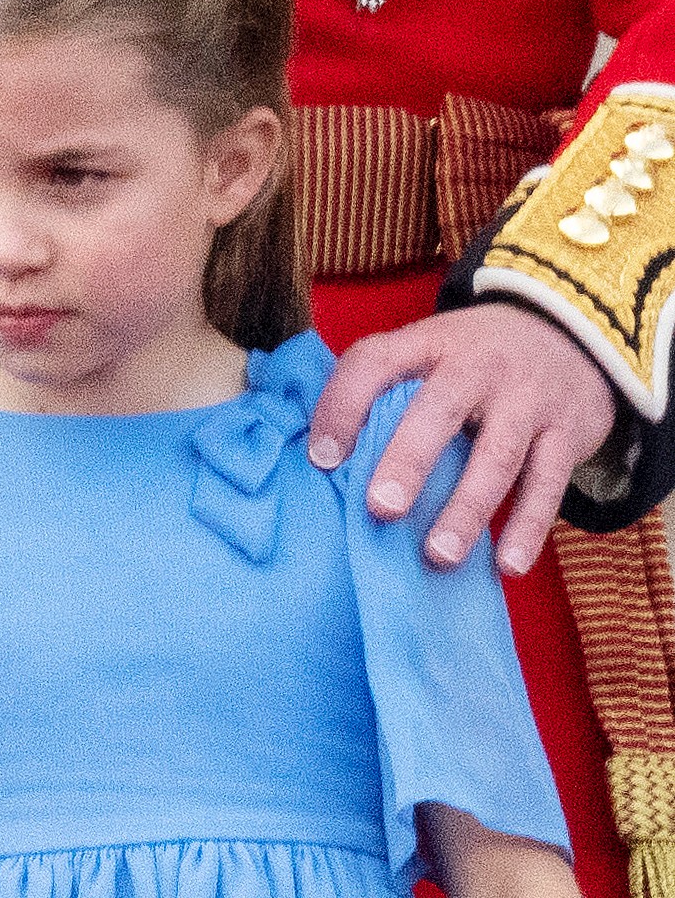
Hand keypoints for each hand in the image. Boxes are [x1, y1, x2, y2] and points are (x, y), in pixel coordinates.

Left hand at [308, 305, 615, 574]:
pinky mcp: (568, 433)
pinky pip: (548, 484)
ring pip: (498, 455)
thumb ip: (386, 390)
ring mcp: (528, 398)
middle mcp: (478, 366)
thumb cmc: (474, 359)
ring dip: (467, 509)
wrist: (575, 332)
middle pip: (439, 409)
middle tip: (381, 509)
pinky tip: (508, 566)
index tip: (321, 459)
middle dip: (409, 461)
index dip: (342, 406)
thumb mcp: (430, 351)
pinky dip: (529, 527)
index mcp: (429, 343)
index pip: (374, 362)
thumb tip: (326, 460)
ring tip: (438, 555)